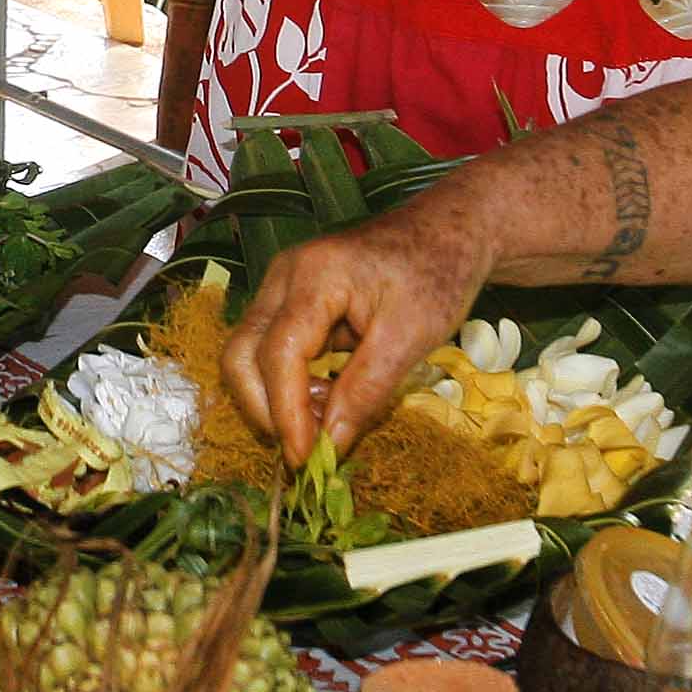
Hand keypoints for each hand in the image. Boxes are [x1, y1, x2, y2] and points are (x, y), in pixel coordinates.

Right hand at [220, 194, 490, 462]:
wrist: (449, 232)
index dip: (286, 413)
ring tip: (329, 417)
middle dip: (265, 409)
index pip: (279, 353)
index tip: (305, 460)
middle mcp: (284, 277)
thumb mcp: (410, 338)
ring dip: (278, 399)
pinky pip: (273, 351)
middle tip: (307, 449)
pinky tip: (329, 396)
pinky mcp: (292, 301)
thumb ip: (366, 391)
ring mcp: (283, 287)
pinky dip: (292, 384)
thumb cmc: (437, 274)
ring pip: (250, 355)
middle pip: (242, 353)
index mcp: (313, 276)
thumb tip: (329, 444)